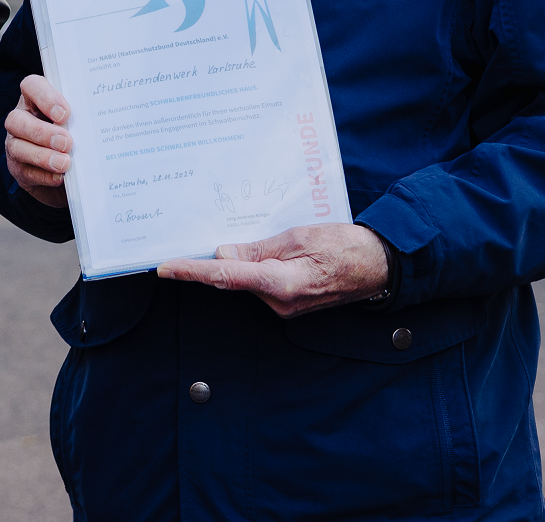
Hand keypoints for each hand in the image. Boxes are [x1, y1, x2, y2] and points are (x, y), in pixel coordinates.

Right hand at [2, 73, 71, 209]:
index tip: (65, 114)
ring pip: (17, 147)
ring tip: (64, 163)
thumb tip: (102, 119)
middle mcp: (21, 120)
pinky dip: (44, 175)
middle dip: (42, 132)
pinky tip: (60, 177)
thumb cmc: (75, 137)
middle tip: (66, 142)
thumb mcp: (76, 122)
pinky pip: (26, 172)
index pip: (31, 86)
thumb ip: (80, 118)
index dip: (45, 97)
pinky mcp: (20, 170)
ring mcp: (16, 146)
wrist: (69, 173)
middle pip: (16, 120)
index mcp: (35, 100)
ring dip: (42, 156)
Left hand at [155, 223, 389, 317]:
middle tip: (195, 239)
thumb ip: (259, 249)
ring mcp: (284, 307)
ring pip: (246, 281)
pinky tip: (259, 253)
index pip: (227, 277)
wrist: (379, 266)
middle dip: (214, 261)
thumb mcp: (299, 236)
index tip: (166, 267)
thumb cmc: (344, 245)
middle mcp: (280, 302)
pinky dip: (253, 269)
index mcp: (282, 284)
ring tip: (252, 238)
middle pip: (233, 279)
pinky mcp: (288, 304)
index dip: (193, 272)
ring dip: (239, 263)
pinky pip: (260, 284)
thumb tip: (223, 255)